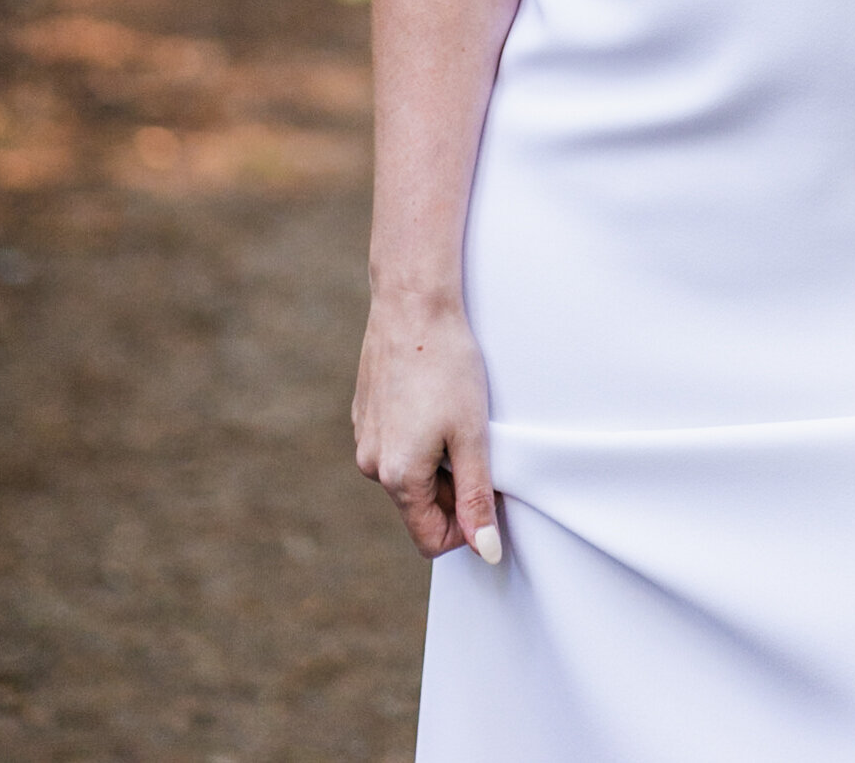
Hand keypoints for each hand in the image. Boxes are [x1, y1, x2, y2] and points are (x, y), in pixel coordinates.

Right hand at [353, 295, 501, 562]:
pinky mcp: (365, 413)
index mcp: (397, 477)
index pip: (431, 540)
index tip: (490, 490)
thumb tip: (485, 552)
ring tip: (456, 415)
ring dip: (438, 461)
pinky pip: (397, 445)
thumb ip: (476, 498)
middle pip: (421, 506)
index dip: (467, 527)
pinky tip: (435, 398)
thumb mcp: (472, 436)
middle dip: (454, 488)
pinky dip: (421, 435)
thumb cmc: (447, 364)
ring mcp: (365, 437)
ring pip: (410, 474)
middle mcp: (372, 464)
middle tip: (478, 443)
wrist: (413, 303)